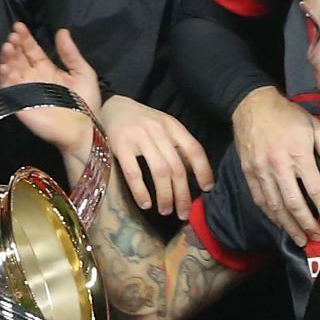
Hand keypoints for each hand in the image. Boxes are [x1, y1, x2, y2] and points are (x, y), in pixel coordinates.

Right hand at [0, 23, 98, 155]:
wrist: (83, 129)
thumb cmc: (86, 103)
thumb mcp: (83, 72)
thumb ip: (70, 53)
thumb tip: (62, 31)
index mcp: (47, 69)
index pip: (32, 50)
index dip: (26, 38)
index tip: (20, 26)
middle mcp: (33, 77)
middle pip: (19, 58)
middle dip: (14, 45)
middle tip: (13, 35)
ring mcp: (25, 90)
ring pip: (10, 70)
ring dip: (7, 57)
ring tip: (8, 46)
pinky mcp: (19, 103)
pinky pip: (8, 88)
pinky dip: (4, 76)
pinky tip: (5, 66)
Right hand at [99, 95, 213, 219]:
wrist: (111, 106)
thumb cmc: (141, 121)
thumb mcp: (162, 126)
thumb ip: (176, 145)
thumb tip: (193, 173)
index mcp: (172, 125)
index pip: (194, 149)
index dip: (203, 170)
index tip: (207, 189)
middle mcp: (158, 129)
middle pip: (177, 166)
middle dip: (183, 194)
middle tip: (184, 213)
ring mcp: (138, 137)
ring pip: (159, 171)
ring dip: (165, 195)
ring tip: (166, 211)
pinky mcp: (120, 145)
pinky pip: (134, 173)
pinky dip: (141, 191)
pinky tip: (145, 204)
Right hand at [230, 87, 319, 244]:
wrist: (252, 105)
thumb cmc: (288, 116)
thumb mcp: (315, 126)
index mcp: (298, 154)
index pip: (315, 190)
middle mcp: (278, 166)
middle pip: (294, 203)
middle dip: (307, 224)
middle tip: (317, 238)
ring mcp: (261, 171)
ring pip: (275, 206)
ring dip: (288, 226)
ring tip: (300, 239)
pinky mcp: (248, 173)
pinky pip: (260, 200)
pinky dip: (271, 216)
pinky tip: (280, 224)